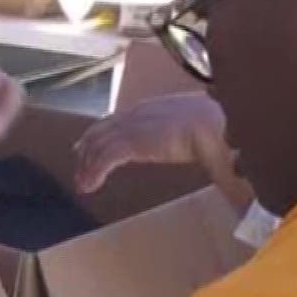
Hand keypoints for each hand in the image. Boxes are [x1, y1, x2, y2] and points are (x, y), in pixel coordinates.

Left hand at [72, 92, 230, 195]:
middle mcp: (134, 115)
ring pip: (98, 146)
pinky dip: (95, 172)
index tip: (85, 151)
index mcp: (146, 110)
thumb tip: (186, 153)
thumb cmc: (211, 126)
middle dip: (86, 155)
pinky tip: (91, 185)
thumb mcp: (187, 130)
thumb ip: (177, 139)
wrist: (215, 121)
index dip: (96, 137)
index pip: (111, 122)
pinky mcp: (134, 141)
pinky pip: (106, 157)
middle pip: (98, 134)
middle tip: (81, 175)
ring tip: (84, 186)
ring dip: (87, 168)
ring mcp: (132, 127)